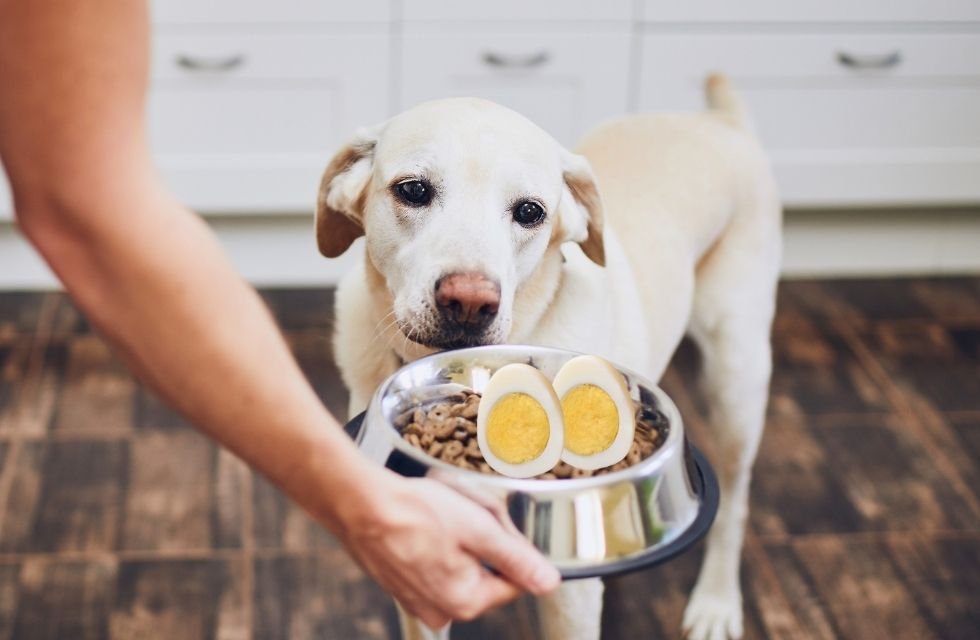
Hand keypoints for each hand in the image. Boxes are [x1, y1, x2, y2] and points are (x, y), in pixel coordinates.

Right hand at [331, 469, 560, 628]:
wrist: (359, 503)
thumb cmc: (414, 512)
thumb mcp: (479, 529)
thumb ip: (517, 559)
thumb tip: (549, 583)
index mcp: (465, 602)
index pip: (514, 580)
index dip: (510, 546)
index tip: (493, 522)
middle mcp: (441, 609)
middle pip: (486, 572)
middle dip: (482, 540)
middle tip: (465, 512)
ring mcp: (417, 599)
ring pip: (460, 565)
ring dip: (458, 539)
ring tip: (440, 514)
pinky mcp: (401, 583)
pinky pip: (433, 562)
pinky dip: (434, 541)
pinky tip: (424, 521)